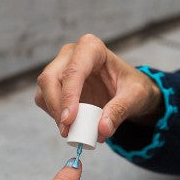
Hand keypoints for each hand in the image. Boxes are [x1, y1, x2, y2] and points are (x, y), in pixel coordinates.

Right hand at [35, 33, 163, 141]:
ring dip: (54, 113)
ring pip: (44, 91)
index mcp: (92, 48)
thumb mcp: (135, 97)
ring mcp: (60, 68)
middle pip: (50, 78)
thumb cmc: (132, 87)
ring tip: (72, 131)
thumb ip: (120, 111)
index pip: (74, 71)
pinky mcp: (55, 84)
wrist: (128, 91)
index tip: (69, 120)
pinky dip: (54, 116)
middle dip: (56, 106)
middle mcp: (71, 55)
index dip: (69, 96)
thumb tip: (102, 129)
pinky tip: (71, 124)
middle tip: (67, 131)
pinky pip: (45, 101)